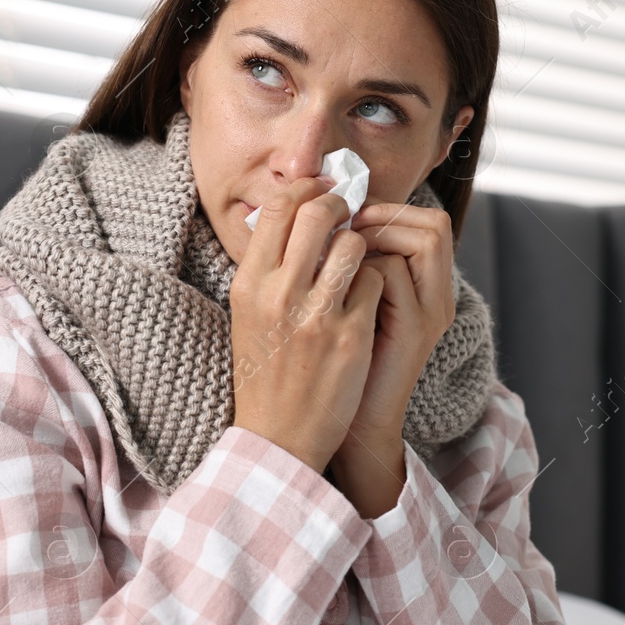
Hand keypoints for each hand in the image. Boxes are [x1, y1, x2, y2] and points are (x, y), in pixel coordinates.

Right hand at [230, 177, 386, 473]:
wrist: (278, 435)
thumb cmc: (265, 371)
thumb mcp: (248, 313)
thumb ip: (267, 266)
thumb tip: (292, 214)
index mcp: (249, 284)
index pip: (278, 209)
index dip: (306, 189)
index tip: (324, 191)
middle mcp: (278, 294)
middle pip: (318, 214)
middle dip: (340, 207)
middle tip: (349, 216)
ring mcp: (315, 315)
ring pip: (353, 244)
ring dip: (362, 246)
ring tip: (357, 264)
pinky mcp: (350, 337)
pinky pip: (375, 282)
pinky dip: (376, 284)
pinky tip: (367, 300)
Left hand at [327, 202, 455, 515]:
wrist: (336, 422)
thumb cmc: (325, 363)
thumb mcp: (341, 304)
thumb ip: (346, 263)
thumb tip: (318, 212)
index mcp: (422, 286)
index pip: (428, 219)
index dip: (387, 208)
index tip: (345, 217)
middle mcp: (436, 296)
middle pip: (435, 224)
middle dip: (385, 215)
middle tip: (345, 228)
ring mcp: (430, 313)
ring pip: (424, 240)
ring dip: (378, 236)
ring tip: (342, 252)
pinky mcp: (414, 332)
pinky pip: (394, 274)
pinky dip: (364, 266)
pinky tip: (336, 282)